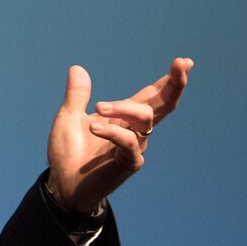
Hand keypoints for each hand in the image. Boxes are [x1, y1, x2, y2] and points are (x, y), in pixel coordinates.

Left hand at [46, 58, 192, 213]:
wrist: (62, 183)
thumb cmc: (68, 153)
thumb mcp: (68, 118)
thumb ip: (77, 96)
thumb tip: (77, 68)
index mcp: (123, 118)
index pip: (151, 96)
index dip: (168, 81)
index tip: (184, 62)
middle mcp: (134, 131)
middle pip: (162, 105)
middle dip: (173, 84)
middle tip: (180, 63)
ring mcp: (134, 147)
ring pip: (144, 118)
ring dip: (123, 107)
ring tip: (98, 108)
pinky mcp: (128, 163)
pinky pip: (129, 142)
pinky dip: (112, 131)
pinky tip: (94, 127)